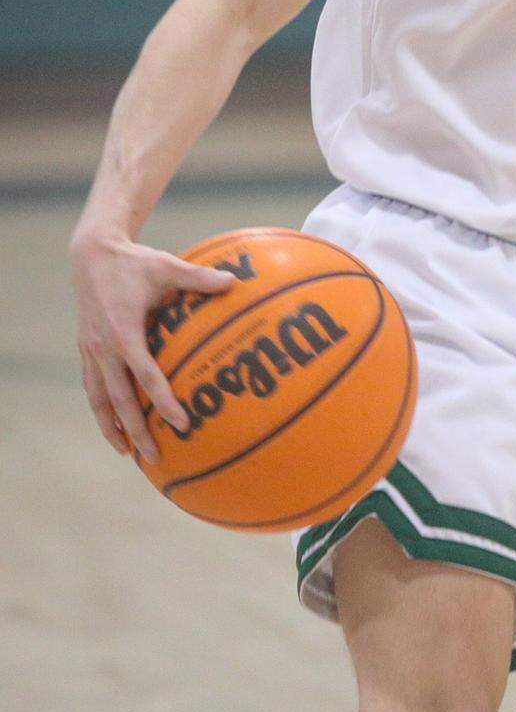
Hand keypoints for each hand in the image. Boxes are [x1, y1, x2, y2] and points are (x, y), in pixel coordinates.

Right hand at [70, 231, 235, 461]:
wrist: (92, 255)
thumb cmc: (134, 262)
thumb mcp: (168, 266)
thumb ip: (199, 277)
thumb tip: (234, 281)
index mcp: (124, 332)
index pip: (145, 376)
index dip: (163, 402)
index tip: (181, 423)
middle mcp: (103, 347)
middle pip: (117, 400)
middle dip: (134, 430)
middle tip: (152, 457)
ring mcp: (91, 351)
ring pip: (98, 399)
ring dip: (111, 427)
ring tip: (126, 452)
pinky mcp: (85, 349)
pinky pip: (92, 387)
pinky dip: (102, 408)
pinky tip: (112, 422)